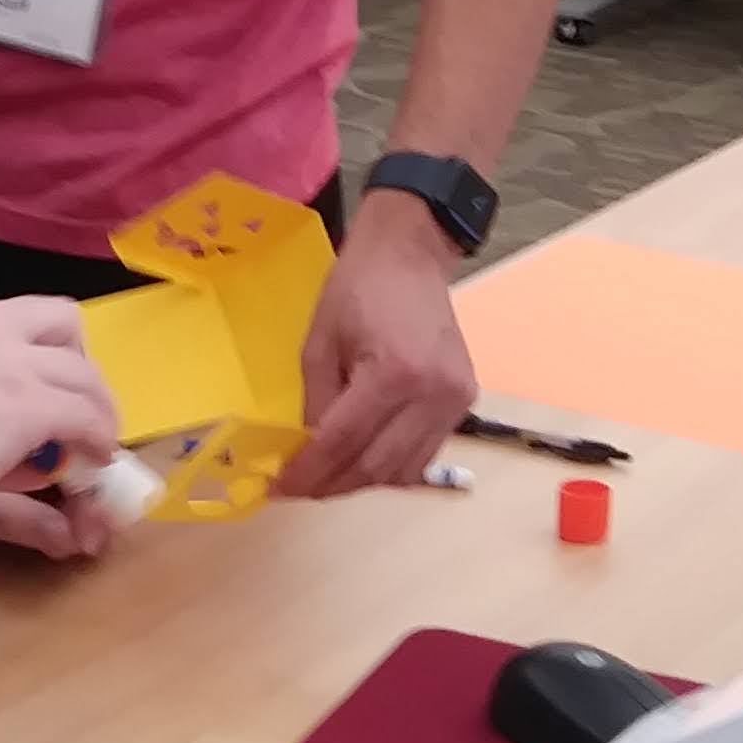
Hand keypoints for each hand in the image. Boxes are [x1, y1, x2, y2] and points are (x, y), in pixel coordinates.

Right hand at [0, 298, 117, 553]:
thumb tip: (31, 431)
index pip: (30, 313)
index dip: (56, 348)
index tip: (57, 383)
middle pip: (66, 324)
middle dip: (84, 368)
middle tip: (81, 409)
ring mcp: (12, 363)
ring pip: (83, 374)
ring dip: (98, 408)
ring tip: (96, 441)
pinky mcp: (29, 403)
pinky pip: (86, 415)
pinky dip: (99, 437)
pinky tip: (95, 458)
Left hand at [272, 198, 478, 498]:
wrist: (410, 254)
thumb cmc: (358, 287)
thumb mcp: (319, 342)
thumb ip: (315, 402)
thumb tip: (306, 452)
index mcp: (394, 372)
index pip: (344, 441)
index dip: (308, 471)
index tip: (279, 488)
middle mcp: (432, 394)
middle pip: (377, 466)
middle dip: (333, 485)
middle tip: (299, 488)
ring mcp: (455, 401)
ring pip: (404, 470)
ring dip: (362, 481)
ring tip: (328, 476)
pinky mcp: (464, 402)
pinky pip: (424, 453)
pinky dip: (391, 465)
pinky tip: (364, 455)